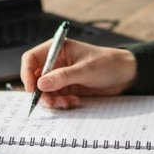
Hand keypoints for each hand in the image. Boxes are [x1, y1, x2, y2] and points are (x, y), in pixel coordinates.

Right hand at [20, 39, 137, 109]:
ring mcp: (62, 77)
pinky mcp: (68, 89)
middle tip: (51, 102)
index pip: (32, 58)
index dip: (27, 73)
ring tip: (67, 102)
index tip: (32, 89)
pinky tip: (74, 101)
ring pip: (45, 92)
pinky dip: (61, 103)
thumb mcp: (85, 69)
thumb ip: (63, 77)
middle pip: (36, 79)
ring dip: (53, 100)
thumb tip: (41, 84)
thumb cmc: (108, 63)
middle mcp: (56, 63)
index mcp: (57, 49)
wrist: (126, 75)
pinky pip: (56, 98)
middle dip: (41, 92)